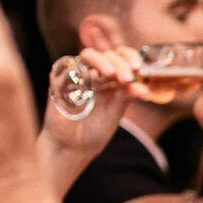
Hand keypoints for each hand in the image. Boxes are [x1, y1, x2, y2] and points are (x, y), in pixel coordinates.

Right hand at [38, 45, 149, 162]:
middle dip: (120, 63)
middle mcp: (94, 73)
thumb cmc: (95, 129)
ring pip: (88, 55)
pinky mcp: (59, 82)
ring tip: (112, 75)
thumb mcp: (116, 109)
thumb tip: (143, 87)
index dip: (130, 56)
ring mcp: (76, 75)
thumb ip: (127, 94)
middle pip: (108, 55)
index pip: (121, 57)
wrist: (74, 147)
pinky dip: (80, 71)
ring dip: (102, 61)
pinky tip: (90, 78)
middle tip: (127, 78)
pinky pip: (67, 68)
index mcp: (110, 78)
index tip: (139, 67)